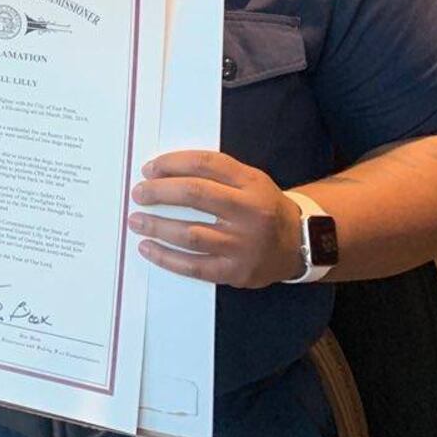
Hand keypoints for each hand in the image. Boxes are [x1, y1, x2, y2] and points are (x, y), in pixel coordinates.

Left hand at [128, 150, 305, 287]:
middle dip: (160, 192)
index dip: (173, 163)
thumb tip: (162, 172)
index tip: (148, 168)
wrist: (301, 244)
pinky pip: (194, 266)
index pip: (206, 164)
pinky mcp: (236, 273)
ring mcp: (243, 245)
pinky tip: (147, 248)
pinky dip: (166, 258)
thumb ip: (215, 172)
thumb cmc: (263, 207)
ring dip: (157, 226)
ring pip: (191, 234)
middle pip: (197, 195)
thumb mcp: (250, 180)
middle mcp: (250, 213)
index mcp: (252, 184)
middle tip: (138, 193)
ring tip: (135, 221)